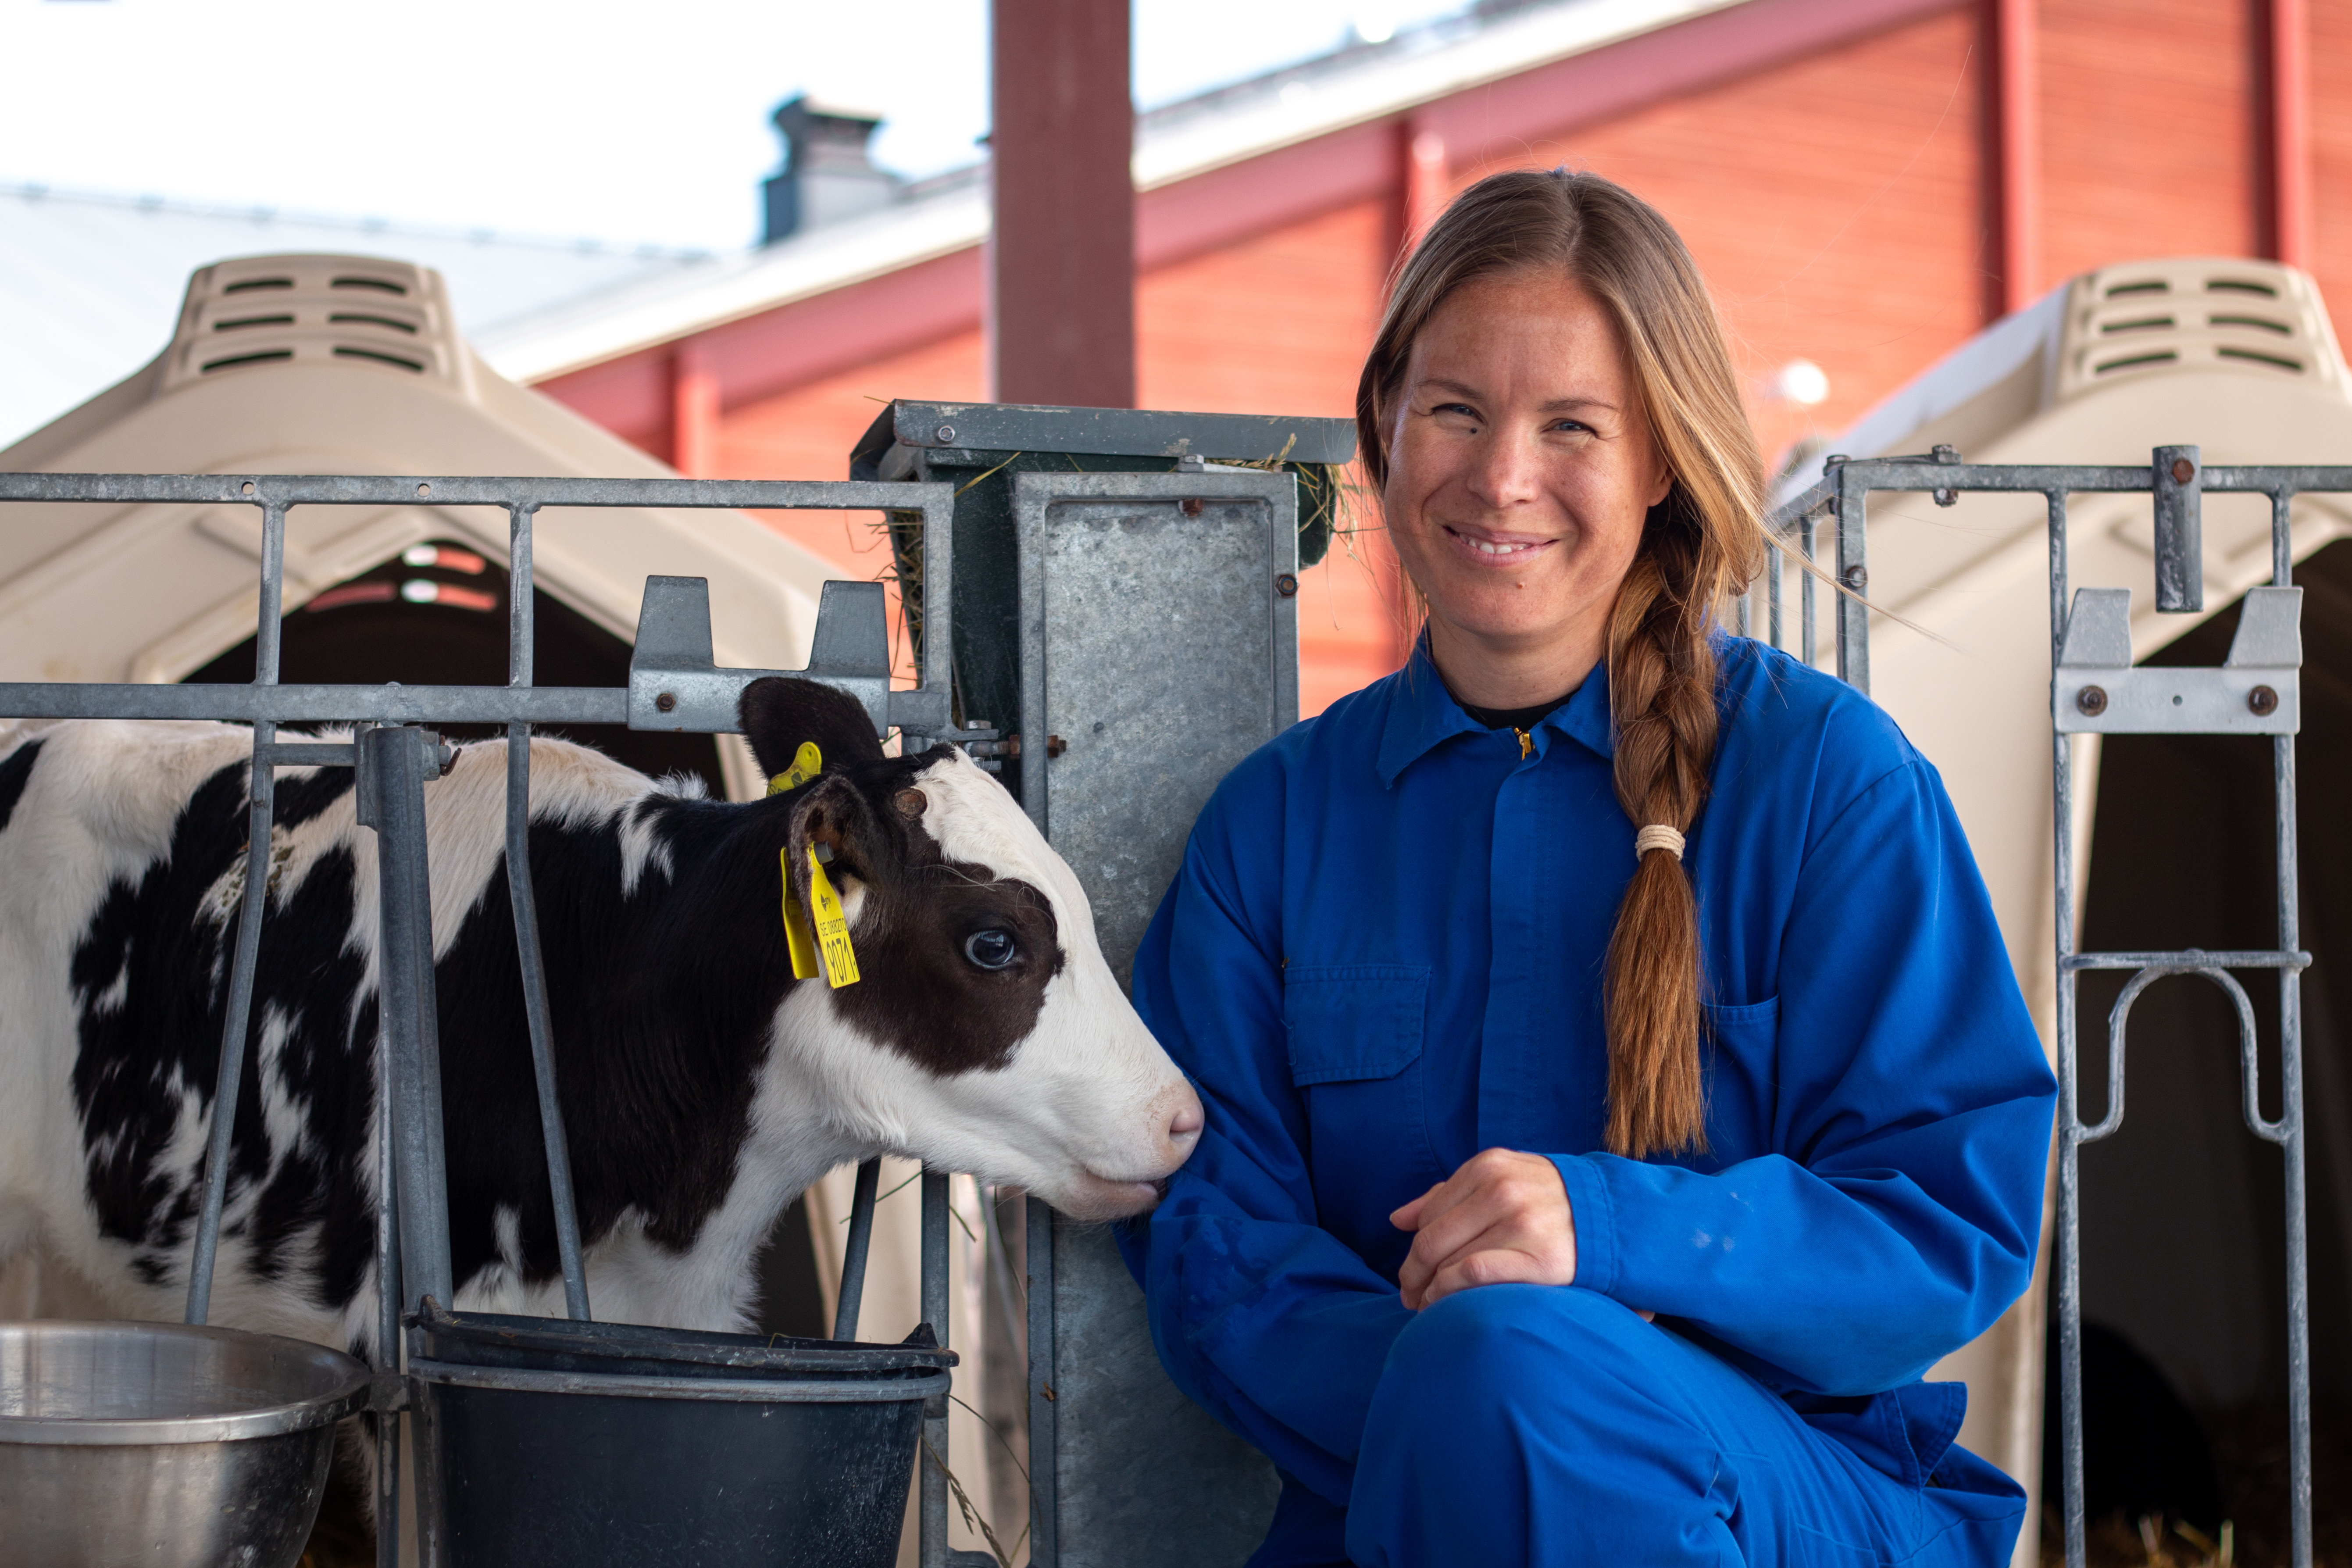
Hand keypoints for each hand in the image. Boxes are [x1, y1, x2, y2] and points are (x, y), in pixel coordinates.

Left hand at [1390, 1148, 1577, 1310]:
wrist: (1618, 1218)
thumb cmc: (1553, 1202)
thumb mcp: (1504, 1179)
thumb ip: (1450, 1195)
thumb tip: (1398, 1219)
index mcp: (1490, 1166)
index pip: (1430, 1213)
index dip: (1412, 1247)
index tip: (1410, 1273)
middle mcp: (1502, 1190)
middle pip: (1432, 1238)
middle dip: (1411, 1273)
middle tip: (1407, 1297)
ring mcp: (1521, 1222)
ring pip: (1448, 1259)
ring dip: (1427, 1290)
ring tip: (1426, 1306)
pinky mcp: (1540, 1257)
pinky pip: (1473, 1275)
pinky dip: (1449, 1293)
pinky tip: (1445, 1306)